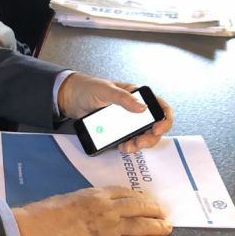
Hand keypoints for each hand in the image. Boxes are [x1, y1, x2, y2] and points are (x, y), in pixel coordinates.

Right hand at [13, 187, 171, 235]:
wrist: (38, 232)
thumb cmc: (45, 216)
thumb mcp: (69, 199)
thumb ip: (85, 202)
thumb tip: (92, 209)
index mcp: (95, 194)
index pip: (125, 193)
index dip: (139, 198)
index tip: (146, 201)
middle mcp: (107, 207)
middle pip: (139, 206)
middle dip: (154, 210)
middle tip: (163, 214)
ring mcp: (110, 227)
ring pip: (142, 225)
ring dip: (158, 227)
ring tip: (166, 229)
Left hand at [57, 74, 172, 153]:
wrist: (70, 98)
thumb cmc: (88, 88)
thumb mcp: (105, 90)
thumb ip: (123, 98)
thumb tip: (142, 108)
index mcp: (136, 95)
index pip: (160, 106)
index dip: (164, 119)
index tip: (157, 129)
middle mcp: (135, 109)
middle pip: (154, 126)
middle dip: (150, 138)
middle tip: (139, 143)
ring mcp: (127, 121)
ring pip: (143, 136)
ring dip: (139, 144)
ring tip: (127, 147)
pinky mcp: (118, 131)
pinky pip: (129, 141)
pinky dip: (129, 146)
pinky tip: (122, 147)